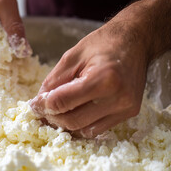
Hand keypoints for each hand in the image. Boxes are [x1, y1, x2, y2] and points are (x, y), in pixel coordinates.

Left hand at [30, 21, 149, 137]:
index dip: (43, 105)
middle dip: (52, 117)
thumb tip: (39, 102)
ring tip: (57, 111)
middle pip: (73, 120)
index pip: (63, 102)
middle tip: (42, 110)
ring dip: (66, 124)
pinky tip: (75, 112)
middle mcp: (117, 97)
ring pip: (85, 129)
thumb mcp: (72, 56)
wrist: (136, 41)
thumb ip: (54, 81)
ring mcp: (126, 108)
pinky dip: (82, 124)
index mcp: (103, 78)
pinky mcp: (130, 113)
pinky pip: (98, 128)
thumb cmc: (104, 43)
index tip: (33, 105)